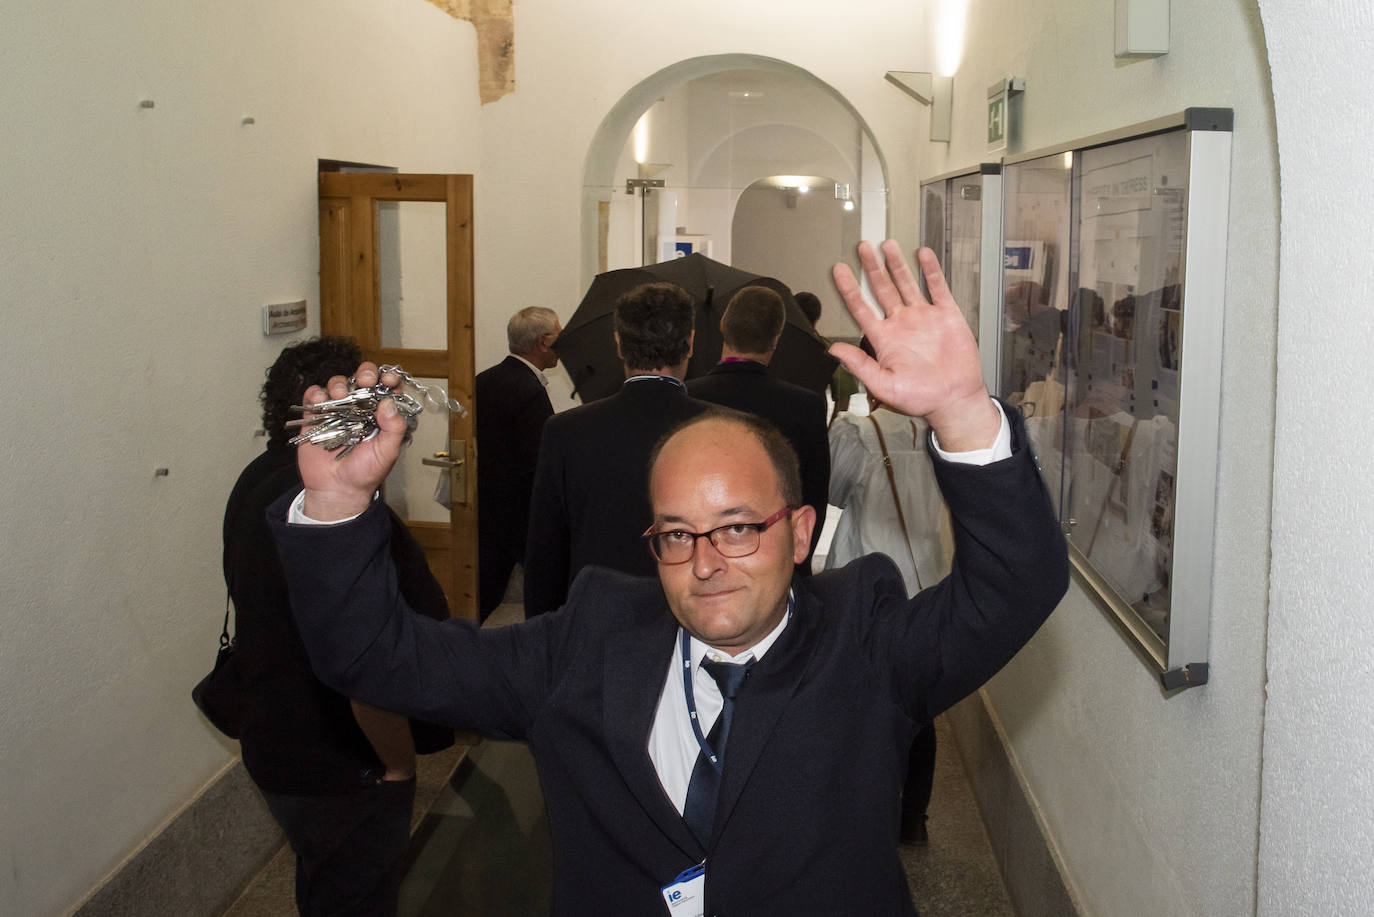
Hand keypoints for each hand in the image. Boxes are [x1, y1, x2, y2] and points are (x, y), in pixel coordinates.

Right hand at [297, 363, 409, 520]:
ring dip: (340, 384)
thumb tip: (389, 402)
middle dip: (366, 373)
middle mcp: (361, 409)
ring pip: (339, 383)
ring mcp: (338, 411)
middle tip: (365, 381)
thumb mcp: (388, 451)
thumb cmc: (365, 473)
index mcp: (381, 415)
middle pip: (363, 379)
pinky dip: (316, 393)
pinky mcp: (316, 416)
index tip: (389, 379)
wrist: (337, 489)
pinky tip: (321, 402)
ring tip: (341, 396)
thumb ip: (394, 427)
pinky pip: (314, 396)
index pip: (388, 388)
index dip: (389, 378)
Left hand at [830, 241, 999, 451]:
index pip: (860, 308)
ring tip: (887, 245)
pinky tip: (923, 254)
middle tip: (863, 247)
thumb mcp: (883, 385)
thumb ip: (859, 365)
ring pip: (906, 283)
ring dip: (897, 264)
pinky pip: (937, 287)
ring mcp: (923, 317)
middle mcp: (901, 323)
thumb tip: (834, 350)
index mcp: (884, 339)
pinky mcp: (946, 315)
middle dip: (872, 267)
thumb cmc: (921, 398)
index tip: (839, 269)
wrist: (955, 400)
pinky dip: (931, 270)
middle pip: (882, 289)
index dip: (849, 288)